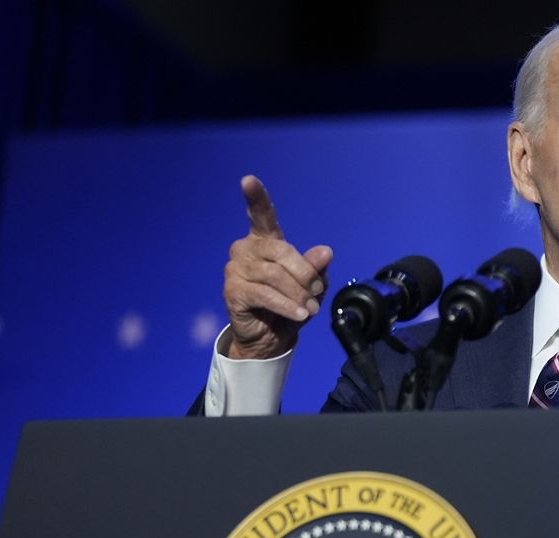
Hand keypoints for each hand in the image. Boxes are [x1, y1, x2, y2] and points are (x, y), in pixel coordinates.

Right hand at [223, 175, 332, 358]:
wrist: (271, 336)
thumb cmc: (291, 303)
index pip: (260, 215)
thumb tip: (325, 252)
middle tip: (317, 293)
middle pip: (282, 252)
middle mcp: (245, 249)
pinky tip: (300, 315)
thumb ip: (316, 268)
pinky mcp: (232, 291)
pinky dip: (288, 306)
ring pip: (275, 276)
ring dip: (299, 295)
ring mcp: (235, 269)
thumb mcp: (311, 286)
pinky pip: (266, 295)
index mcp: (265, 240)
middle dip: (305, 275)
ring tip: (310, 309)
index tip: (248, 180)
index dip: (256, 197)